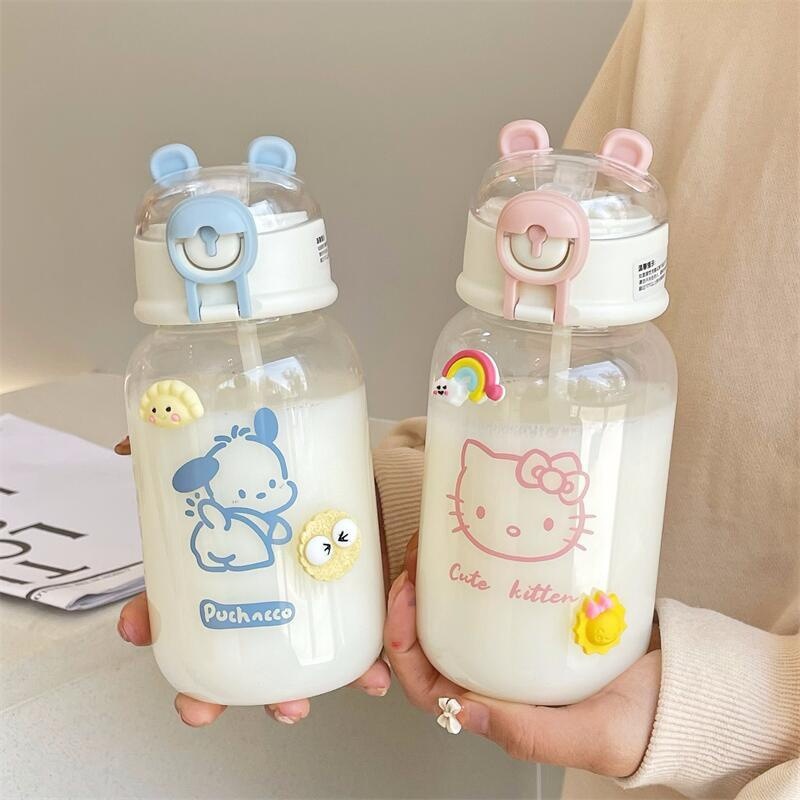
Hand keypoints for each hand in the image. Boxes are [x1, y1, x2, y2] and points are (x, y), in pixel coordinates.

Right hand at [114, 436, 390, 726]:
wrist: (346, 461)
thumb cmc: (284, 467)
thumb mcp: (234, 453)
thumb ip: (183, 445)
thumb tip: (129, 445)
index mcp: (221, 567)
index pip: (173, 607)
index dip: (150, 624)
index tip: (137, 630)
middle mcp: (255, 597)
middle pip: (220, 657)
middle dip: (204, 694)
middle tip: (199, 708)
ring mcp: (300, 607)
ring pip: (280, 670)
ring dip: (279, 699)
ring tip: (289, 707)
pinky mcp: (348, 603)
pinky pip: (352, 649)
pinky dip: (360, 669)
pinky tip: (370, 682)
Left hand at [384, 535, 660, 777]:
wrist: (686, 690)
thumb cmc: (641, 724)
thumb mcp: (587, 736)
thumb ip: (528, 732)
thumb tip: (462, 712)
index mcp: (498, 710)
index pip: (427, 683)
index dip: (403, 643)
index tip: (406, 597)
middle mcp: (499, 677)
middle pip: (433, 639)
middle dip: (413, 599)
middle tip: (418, 556)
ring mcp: (515, 645)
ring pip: (459, 613)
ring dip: (440, 579)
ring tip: (439, 541)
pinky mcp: (536, 618)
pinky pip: (496, 594)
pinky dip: (479, 569)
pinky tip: (478, 544)